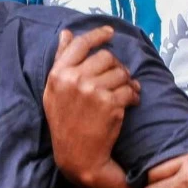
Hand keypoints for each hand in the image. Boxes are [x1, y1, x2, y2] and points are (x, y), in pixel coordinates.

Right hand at [43, 26, 139, 180]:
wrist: (78, 155)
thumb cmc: (65, 121)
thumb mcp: (54, 90)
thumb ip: (61, 60)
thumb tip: (67, 33)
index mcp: (59, 74)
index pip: (81, 44)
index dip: (98, 35)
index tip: (110, 32)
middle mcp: (74, 79)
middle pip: (106, 57)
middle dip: (116, 66)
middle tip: (119, 77)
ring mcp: (93, 91)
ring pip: (121, 72)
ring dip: (127, 81)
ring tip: (124, 92)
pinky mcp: (110, 103)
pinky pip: (130, 89)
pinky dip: (134, 96)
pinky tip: (130, 102)